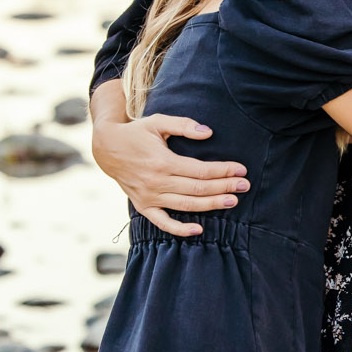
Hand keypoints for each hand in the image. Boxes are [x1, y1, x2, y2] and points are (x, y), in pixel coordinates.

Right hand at [89, 111, 247, 237]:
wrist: (106, 148)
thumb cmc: (136, 133)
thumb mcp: (158, 122)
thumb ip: (184, 125)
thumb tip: (208, 132)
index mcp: (162, 162)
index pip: (200, 170)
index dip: (222, 170)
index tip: (240, 169)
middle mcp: (156, 182)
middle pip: (197, 188)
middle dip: (224, 187)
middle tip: (244, 186)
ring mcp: (149, 197)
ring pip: (186, 205)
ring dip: (211, 205)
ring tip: (232, 201)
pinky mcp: (143, 206)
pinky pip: (162, 223)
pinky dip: (180, 229)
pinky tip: (199, 229)